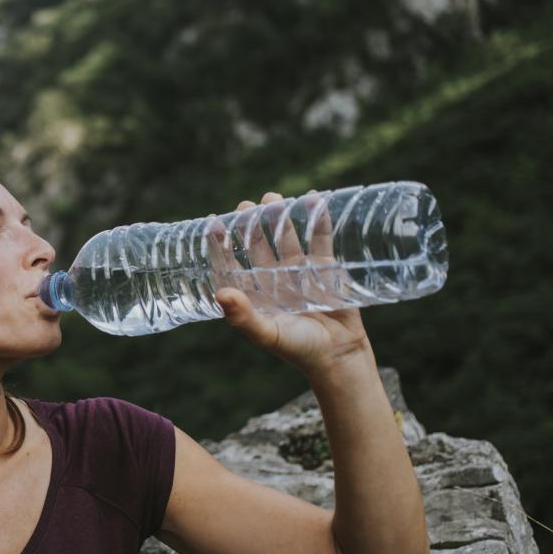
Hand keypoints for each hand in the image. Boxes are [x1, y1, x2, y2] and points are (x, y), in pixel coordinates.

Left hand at [215, 191, 373, 377]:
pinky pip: (320, 238)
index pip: (232, 262)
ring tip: (273, 198)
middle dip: (251, 223)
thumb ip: (242, 318)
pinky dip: (317, 219)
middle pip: (258, 244)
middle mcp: (273, 278)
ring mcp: (299, 271)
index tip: (212, 221)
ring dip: (280, 216)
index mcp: (254, 293)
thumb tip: (220, 294)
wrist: (340, 356)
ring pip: (286, 237)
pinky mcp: (325, 268)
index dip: (221, 243)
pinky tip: (313, 199)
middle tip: (246, 204)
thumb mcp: (268, 335)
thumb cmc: (299, 349)